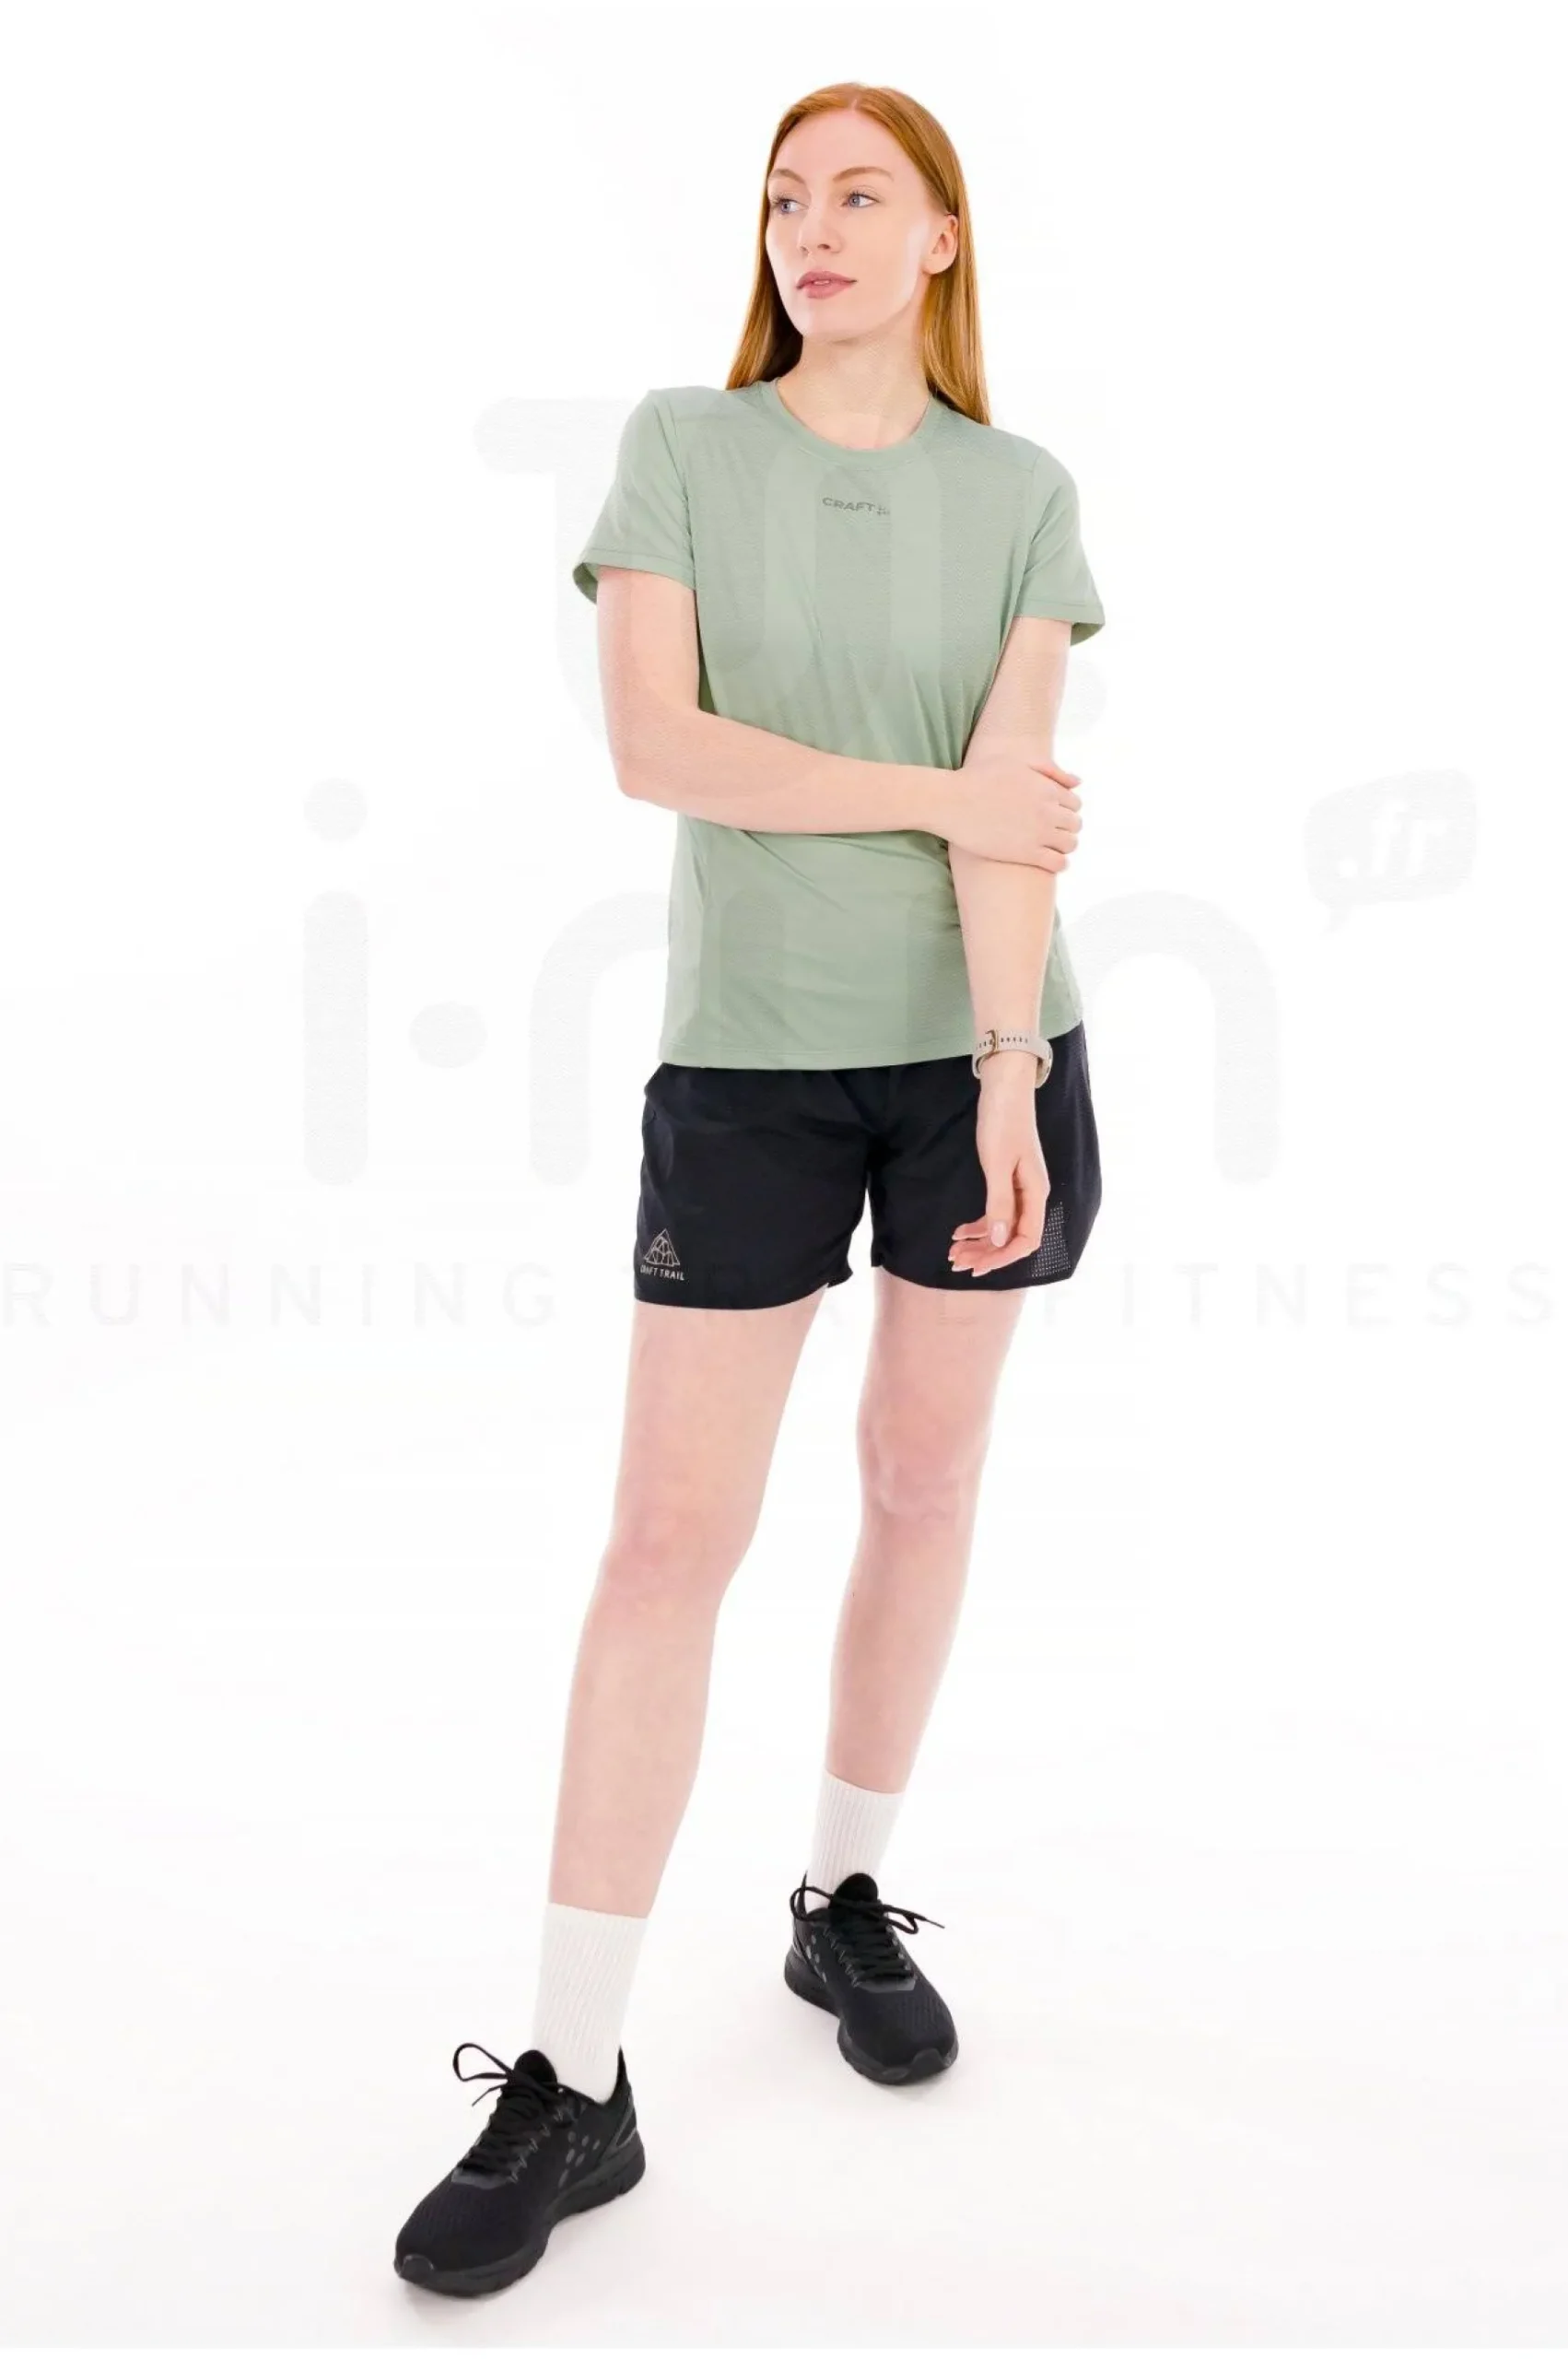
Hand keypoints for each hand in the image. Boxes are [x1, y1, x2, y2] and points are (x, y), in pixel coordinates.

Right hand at [943, 752, 1081, 868]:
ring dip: (1065, 846)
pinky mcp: (1026, 853)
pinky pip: (1058, 863)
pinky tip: (1049, 861)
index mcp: (1047, 788)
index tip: (1053, 815)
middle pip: (1075, 824)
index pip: (1075, 804)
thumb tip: (1078, 783)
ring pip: (1070, 844)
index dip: (1066, 809)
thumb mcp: (1017, 764)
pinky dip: (1059, 863)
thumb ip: (1050, 770)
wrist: (951, 801)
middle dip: (1066, 827)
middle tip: (1052, 832)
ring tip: (1051, 847)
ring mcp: (1038, 833)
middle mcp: (1047, 810)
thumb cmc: (979, 778)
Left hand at [948, 1058, 1050, 1275]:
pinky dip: (978, 1225)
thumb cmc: (1003, 1121)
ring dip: (979, 1242)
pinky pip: (995, 1212)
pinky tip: (958, 1231)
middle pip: (1012, 1239)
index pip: (1027, 1241)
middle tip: (955, 1262)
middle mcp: (1031, 1195)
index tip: (976, 1267)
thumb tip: (1001, 1240)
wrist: (1003, 1087)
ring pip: (1002, 1228)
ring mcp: (1019, 1188)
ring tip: (952, 1251)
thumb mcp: (998, 1164)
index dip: (1003, 1258)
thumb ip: (1000, 1203)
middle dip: (985, 1254)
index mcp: (1036, 1193)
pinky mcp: (1007, 1179)